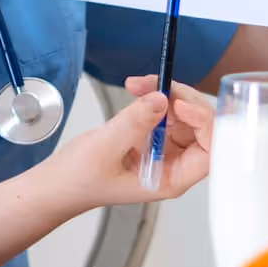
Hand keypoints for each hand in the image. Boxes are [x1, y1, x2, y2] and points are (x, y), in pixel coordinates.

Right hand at [36, 86, 212, 215]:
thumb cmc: (79, 180)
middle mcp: (173, 164)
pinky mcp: (150, 137)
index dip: (203, 124)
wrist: (58, 182)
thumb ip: (135, 122)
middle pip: (200, 127)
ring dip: (166, 93)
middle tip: (156, 85)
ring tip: (139, 84)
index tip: (179, 104)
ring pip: (183, 114)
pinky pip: (164, 111)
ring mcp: (163, 149)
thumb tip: (161, 99)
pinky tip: (137, 90)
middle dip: (181, 100)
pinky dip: (154, 96)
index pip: (209, 150)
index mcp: (171, 178)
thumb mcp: (105, 147)